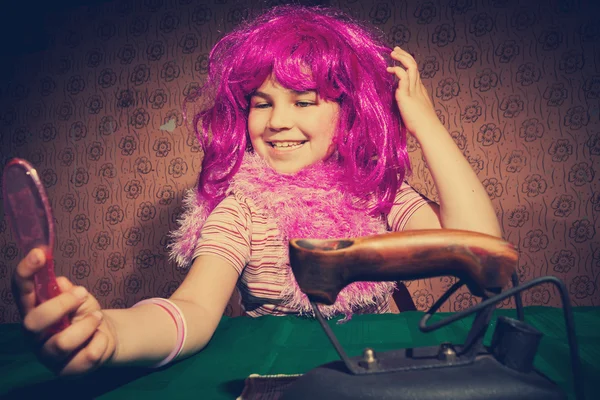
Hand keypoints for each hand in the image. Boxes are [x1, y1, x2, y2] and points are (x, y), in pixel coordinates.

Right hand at [13, 248, 116, 375]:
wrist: (104, 336)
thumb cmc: (84, 313)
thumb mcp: (78, 296)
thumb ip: (67, 289)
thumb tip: (60, 283)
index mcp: (33, 310)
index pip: (20, 290)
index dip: (25, 272)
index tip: (39, 253)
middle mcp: (34, 335)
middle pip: (32, 322)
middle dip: (60, 305)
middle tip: (82, 294)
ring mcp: (48, 355)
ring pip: (62, 343)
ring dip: (86, 325)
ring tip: (97, 317)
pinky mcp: (67, 371)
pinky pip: (87, 355)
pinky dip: (100, 341)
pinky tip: (100, 337)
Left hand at [387, 47, 442, 138]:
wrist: (428, 130)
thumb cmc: (421, 126)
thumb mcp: (413, 112)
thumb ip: (407, 106)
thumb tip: (399, 105)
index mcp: (420, 91)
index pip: (414, 72)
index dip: (407, 64)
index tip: (399, 58)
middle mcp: (418, 88)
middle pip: (414, 65)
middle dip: (405, 55)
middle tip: (395, 50)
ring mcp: (414, 90)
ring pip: (411, 67)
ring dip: (401, 58)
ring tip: (392, 54)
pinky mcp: (407, 96)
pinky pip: (403, 78)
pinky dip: (397, 71)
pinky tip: (390, 70)